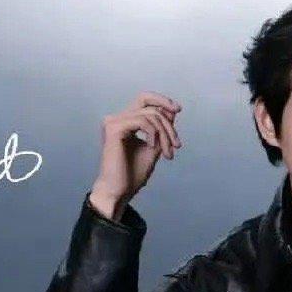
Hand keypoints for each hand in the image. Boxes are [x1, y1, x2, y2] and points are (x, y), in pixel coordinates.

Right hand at [92, 92, 182, 212]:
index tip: (178, 109)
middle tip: (176, 144)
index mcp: (124, 122)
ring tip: (167, 152)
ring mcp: (113, 122)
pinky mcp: (113, 129)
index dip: (162, 101)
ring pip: (149, 114)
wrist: (119, 192)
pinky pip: (142, 121)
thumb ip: (161, 130)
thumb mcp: (154, 147)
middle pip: (147, 101)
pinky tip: (153, 147)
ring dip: (164, 133)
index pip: (144, 100)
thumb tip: (172, 111)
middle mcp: (116, 119)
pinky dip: (153, 133)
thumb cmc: (132, 175)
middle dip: (167, 120)